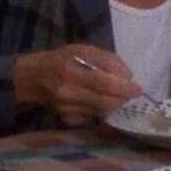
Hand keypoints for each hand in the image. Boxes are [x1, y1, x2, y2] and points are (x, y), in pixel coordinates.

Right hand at [12, 43, 139, 126]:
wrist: (33, 79)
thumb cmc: (61, 60)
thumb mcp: (82, 50)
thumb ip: (107, 60)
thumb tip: (128, 77)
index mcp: (71, 70)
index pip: (105, 83)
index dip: (125, 87)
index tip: (137, 89)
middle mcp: (67, 92)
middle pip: (106, 102)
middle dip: (123, 98)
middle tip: (129, 93)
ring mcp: (66, 109)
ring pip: (102, 111)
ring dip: (114, 103)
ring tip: (113, 94)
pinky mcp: (67, 120)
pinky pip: (93, 117)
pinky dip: (100, 110)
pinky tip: (95, 100)